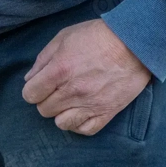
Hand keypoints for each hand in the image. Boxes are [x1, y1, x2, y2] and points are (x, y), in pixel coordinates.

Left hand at [22, 19, 151, 135]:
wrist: (136, 42)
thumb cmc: (98, 36)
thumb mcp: (64, 38)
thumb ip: (42, 59)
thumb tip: (29, 79)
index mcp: (58, 71)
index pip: (30, 95)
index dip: (33, 90)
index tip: (41, 85)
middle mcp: (72, 91)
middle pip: (44, 110)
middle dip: (47, 100)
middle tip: (59, 89)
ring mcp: (90, 104)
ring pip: (61, 123)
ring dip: (61, 113)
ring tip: (70, 102)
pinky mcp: (107, 112)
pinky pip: (85, 130)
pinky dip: (80, 124)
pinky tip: (81, 112)